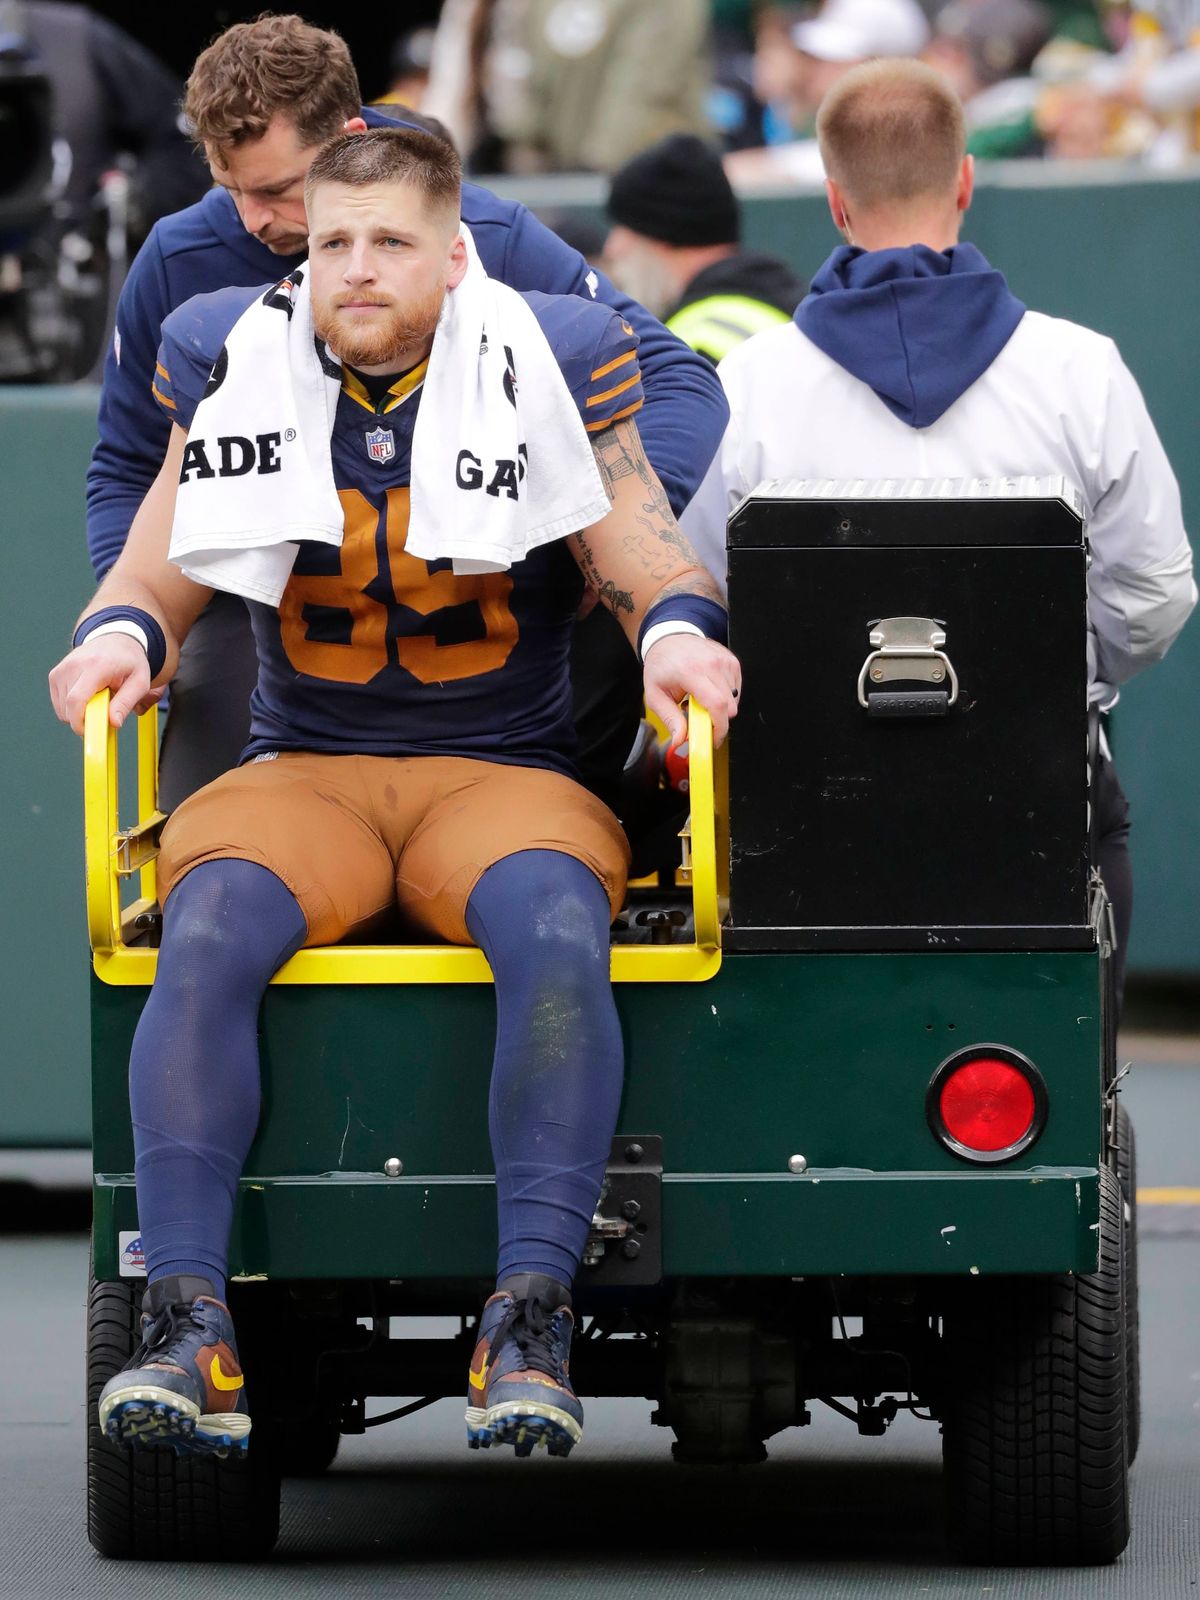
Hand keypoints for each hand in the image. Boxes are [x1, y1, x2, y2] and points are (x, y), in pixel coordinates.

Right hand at [48, 634, 160, 734]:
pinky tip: (88, 694)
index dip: (79, 722)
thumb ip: (127, 703)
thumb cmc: (130, 662)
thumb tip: (114, 723)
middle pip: (68, 707)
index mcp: (95, 666)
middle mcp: (73, 666)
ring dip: (80, 712)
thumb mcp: (140, 682)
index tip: (90, 733)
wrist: (115, 639)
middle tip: (106, 713)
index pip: (76, 700)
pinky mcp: (55, 675)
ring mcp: (61, 670)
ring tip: (98, 698)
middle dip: (85, 719)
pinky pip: (59, 704)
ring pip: (62, 709)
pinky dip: (72, 707)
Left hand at [643, 632, 741, 747]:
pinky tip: (709, 689)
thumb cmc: (661, 665)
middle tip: (700, 718)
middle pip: (730, 706)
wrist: (668, 639)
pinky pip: (736, 689)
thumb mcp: (656, 695)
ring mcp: (724, 660)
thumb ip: (670, 719)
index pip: (717, 704)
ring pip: (734, 699)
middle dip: (718, 720)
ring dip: (720, 707)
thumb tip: (680, 740)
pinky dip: (725, 695)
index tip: (714, 738)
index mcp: (691, 671)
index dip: (720, 727)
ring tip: (701, 699)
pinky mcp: (731, 661)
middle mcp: (712, 664)